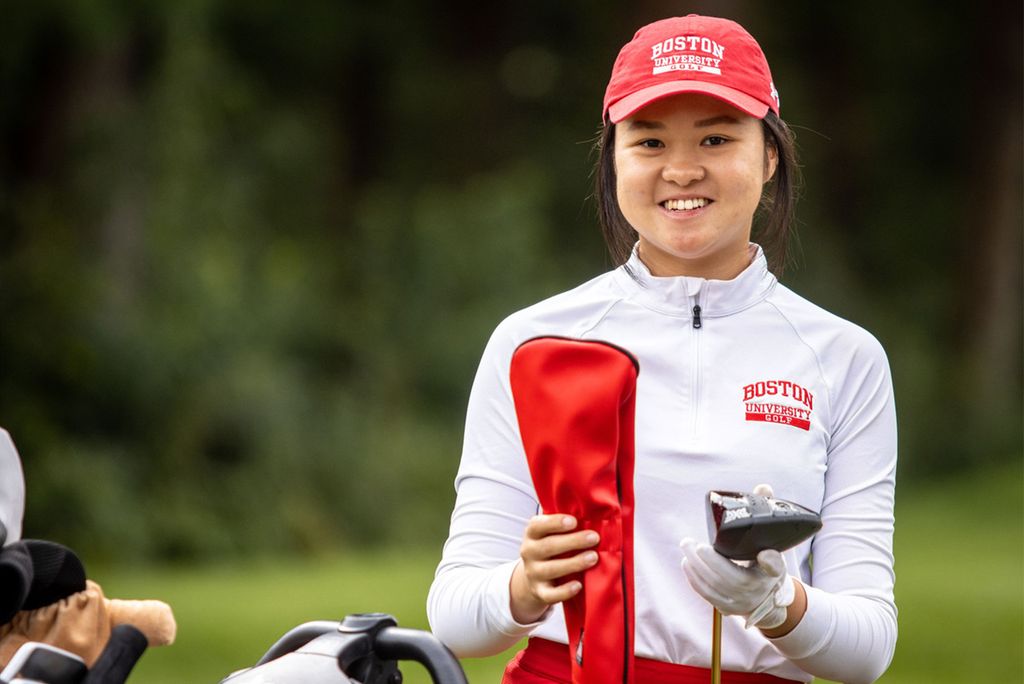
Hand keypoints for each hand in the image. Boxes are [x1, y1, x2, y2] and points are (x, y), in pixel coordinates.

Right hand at [509, 514, 599, 623]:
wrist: (533, 575)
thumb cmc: (550, 547)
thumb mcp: (550, 533)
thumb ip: (563, 523)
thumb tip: (591, 511)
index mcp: (532, 534)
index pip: (538, 526)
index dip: (555, 523)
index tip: (574, 521)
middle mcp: (529, 552)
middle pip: (548, 546)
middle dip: (573, 541)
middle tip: (594, 537)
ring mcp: (533, 573)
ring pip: (552, 569)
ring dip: (574, 563)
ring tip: (593, 557)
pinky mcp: (540, 592)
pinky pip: (551, 594)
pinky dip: (564, 591)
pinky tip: (578, 585)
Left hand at [679, 483, 793, 629]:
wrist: (767, 602)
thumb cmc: (765, 566)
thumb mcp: (773, 545)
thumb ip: (765, 518)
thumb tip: (763, 488)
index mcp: (772, 574)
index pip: (776, 568)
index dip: (771, 561)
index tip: (763, 553)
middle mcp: (757, 591)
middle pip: (731, 578)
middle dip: (708, 560)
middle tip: (690, 542)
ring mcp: (741, 602)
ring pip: (715, 586)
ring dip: (696, 567)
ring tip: (686, 547)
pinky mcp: (727, 608)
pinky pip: (707, 595)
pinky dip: (695, 579)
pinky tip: (687, 564)